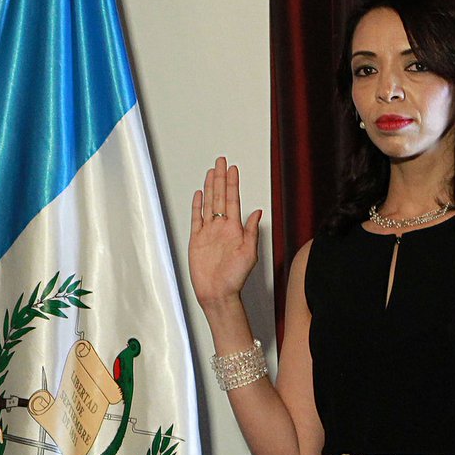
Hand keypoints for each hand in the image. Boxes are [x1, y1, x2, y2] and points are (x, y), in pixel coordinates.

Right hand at [189, 157, 261, 311]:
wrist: (217, 293)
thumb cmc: (235, 279)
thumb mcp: (249, 254)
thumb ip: (251, 232)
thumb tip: (258, 212)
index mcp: (234, 229)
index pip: (233, 200)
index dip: (232, 184)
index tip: (232, 169)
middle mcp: (221, 227)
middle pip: (220, 197)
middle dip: (220, 178)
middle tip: (221, 161)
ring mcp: (208, 232)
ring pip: (208, 204)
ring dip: (210, 187)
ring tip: (211, 172)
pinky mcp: (196, 240)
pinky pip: (196, 218)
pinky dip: (197, 205)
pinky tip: (199, 194)